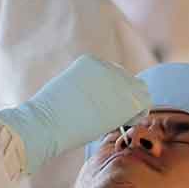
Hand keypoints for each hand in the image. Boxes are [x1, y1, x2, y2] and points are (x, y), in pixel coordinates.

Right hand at [0, 56, 151, 174]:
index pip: (114, 76)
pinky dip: (138, 115)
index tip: (107, 110)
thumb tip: (102, 106)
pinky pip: (142, 104)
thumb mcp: (70, 93)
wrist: (45, 123)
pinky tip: (123, 125)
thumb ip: (89, 91)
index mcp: (90, 62)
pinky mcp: (125, 95)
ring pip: (140, 91)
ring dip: (134, 106)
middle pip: (130, 81)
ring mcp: (117, 80)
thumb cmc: (51, 117)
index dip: (114, 94)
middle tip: (117, 119)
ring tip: (119, 123)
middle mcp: (106, 66)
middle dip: (126, 99)